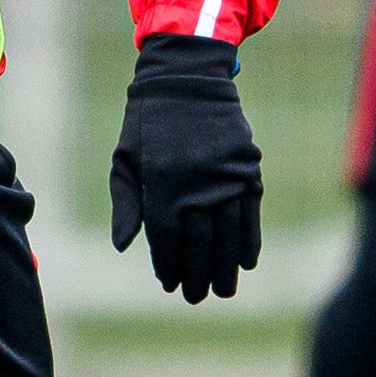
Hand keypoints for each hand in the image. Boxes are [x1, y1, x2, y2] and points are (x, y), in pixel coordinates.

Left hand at [108, 33, 265, 303]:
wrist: (187, 78)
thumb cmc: (147, 124)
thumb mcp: (125, 160)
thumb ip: (126, 205)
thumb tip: (124, 247)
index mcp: (161, 183)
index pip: (167, 239)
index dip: (168, 266)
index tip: (169, 284)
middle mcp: (196, 183)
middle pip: (199, 243)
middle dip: (198, 275)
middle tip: (197, 297)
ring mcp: (225, 176)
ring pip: (229, 233)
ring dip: (226, 267)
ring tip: (223, 290)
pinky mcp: (246, 169)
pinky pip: (250, 213)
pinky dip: (249, 240)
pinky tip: (245, 262)